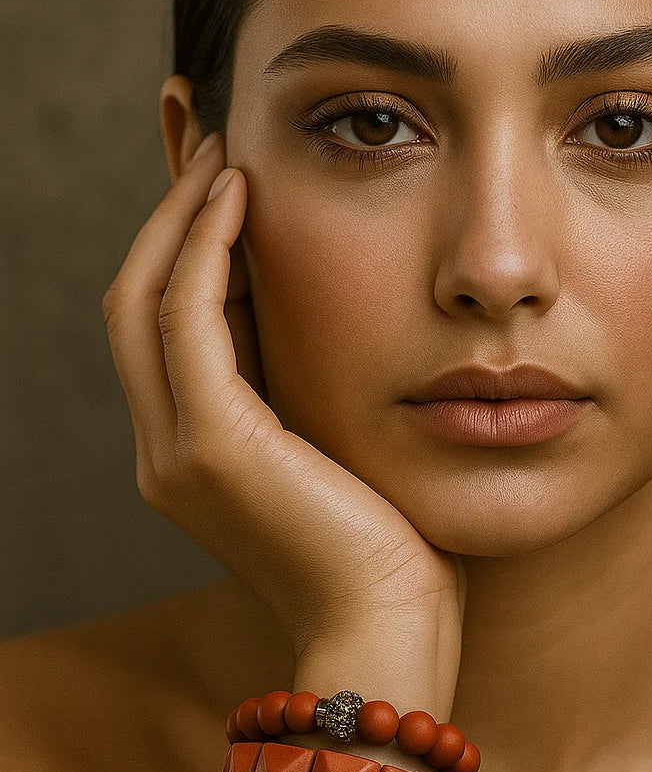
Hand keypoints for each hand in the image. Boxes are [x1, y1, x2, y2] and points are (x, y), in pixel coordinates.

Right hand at [101, 134, 464, 681]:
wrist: (390, 627)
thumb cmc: (390, 545)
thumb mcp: (339, 452)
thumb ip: (308, 391)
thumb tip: (327, 320)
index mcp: (197, 452)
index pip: (172, 325)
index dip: (186, 245)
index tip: (226, 180)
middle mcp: (168, 448)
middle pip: (140, 300)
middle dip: (170, 217)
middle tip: (211, 143)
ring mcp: (178, 449)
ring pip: (147, 299)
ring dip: (181, 218)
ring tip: (227, 155)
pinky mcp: (213, 446)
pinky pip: (189, 319)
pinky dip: (204, 251)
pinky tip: (241, 197)